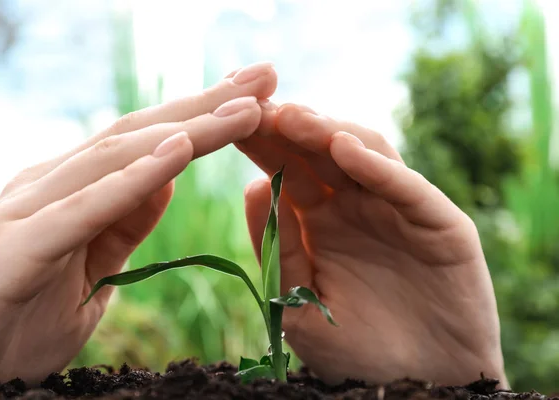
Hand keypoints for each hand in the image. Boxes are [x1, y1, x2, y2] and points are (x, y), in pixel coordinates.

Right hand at [0, 62, 276, 388]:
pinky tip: (178, 154)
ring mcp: (31, 210)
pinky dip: (132, 180)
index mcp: (73, 188)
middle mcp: (51, 184)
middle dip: (208, 104)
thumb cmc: (25, 319)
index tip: (257, 93)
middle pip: (141, 134)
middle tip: (266, 75)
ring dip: (187, 131)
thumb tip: (166, 172)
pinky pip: (84, 209)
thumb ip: (125, 219)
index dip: (204, 114)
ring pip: (119, 159)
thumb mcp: (96, 267)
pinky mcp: (19, 249)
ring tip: (244, 109)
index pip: (149, 140)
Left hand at [237, 102, 508, 387]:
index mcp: (319, 220)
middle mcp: (356, 205)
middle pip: (319, 152)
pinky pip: (405, 187)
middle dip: (287, 127)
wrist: (420, 386)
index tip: (226, 119)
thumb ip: (278, 249)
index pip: (285, 168)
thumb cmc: (355, 350)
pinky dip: (377, 167)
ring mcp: (396, 208)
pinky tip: (344, 150)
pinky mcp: (438, 221)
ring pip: (363, 154)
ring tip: (292, 118)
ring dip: (327, 133)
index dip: (258, 144)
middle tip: (255, 105)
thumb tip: (252, 187)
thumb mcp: (299, 304)